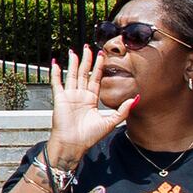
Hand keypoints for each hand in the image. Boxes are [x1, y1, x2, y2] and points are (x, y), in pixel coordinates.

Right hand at [46, 53, 127, 171]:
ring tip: (75, 51)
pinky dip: (56, 73)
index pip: (96, 79)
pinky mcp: (60, 99)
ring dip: (73, 63)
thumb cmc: (89, 136)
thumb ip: (123, 110)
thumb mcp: (111, 122)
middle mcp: (80, 95)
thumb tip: (137, 98)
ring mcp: (70, 96)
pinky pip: (57, 83)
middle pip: (84, 73)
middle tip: (88, 47)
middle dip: (87, 60)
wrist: (73, 144)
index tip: (102, 55)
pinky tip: (56, 63)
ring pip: (72, 75)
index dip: (99, 67)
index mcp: (92, 99)